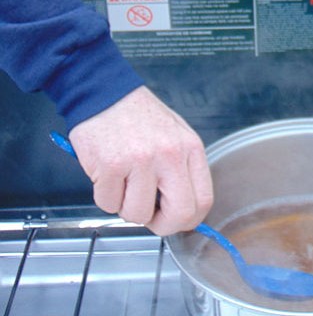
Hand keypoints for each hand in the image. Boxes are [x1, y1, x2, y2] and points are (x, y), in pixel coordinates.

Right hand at [69, 86, 213, 235]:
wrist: (105, 91)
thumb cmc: (138, 115)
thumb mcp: (174, 135)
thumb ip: (181, 169)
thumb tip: (180, 208)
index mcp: (190, 148)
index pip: (203, 200)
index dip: (187, 219)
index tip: (174, 219)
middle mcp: (169, 155)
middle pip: (179, 215)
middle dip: (161, 225)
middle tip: (148, 215)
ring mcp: (141, 161)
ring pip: (138, 214)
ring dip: (126, 206)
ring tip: (123, 181)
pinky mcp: (111, 166)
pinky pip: (108, 204)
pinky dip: (104, 195)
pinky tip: (107, 173)